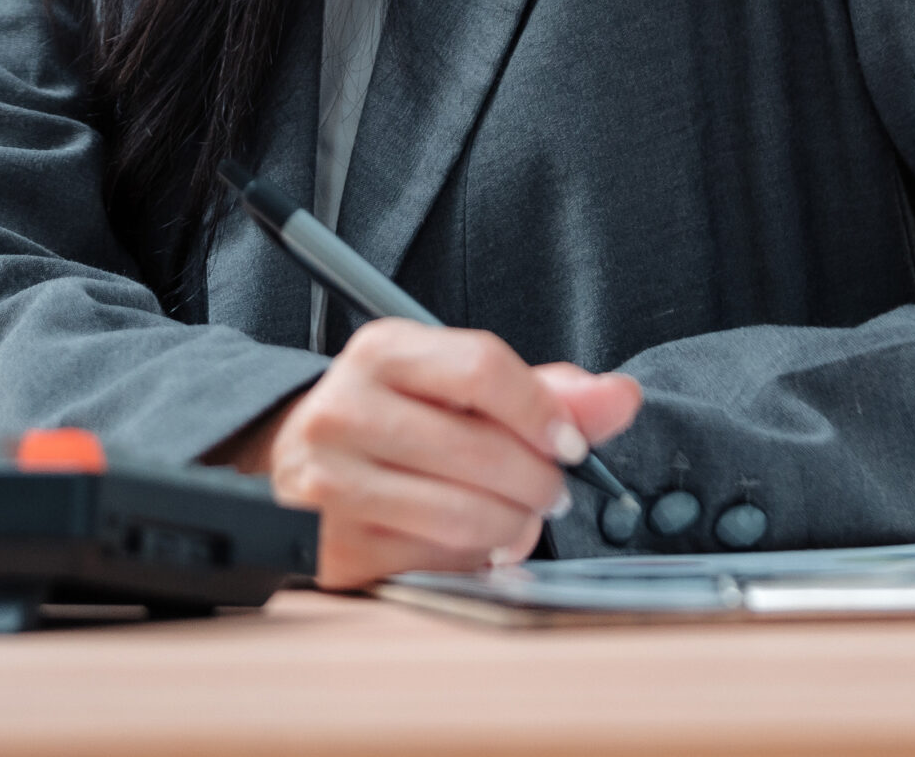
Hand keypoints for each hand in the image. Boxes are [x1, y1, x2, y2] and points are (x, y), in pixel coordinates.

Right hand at [217, 320, 641, 588]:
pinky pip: (436, 563)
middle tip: (548, 491)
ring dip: (514, 528)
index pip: (482, 368)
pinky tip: (471, 543)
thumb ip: (541, 390)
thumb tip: (620, 397)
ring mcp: (332, 483)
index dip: (543, 412)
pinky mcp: (332, 547)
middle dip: (538, 482)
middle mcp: (345, 410)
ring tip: (516, 519)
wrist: (294, 462)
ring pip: (464, 516)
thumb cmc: (394, 418)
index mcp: (381, 352)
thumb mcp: (453, 384)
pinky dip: (474, 560)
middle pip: (482, 451)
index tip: (570, 444)